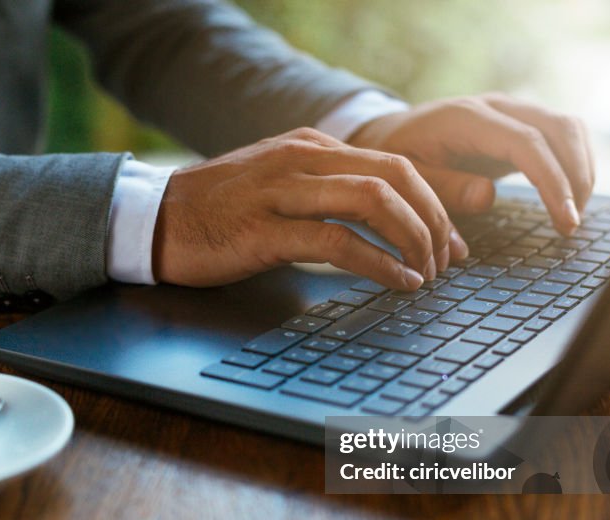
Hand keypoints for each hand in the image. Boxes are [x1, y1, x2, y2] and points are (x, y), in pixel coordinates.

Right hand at [152, 128, 468, 290]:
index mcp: (311, 146)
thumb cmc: (219, 211)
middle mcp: (302, 158)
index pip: (394, 162)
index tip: (454, 238)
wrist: (155, 220)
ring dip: (413, 240)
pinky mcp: (265, 230)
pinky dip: (379, 264)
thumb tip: (381, 217)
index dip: (436, 201)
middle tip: (449, 259)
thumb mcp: (279, 185)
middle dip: (434, 220)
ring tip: (427, 273)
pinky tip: (399, 283)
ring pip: (373, 201)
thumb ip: (326, 191)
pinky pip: (338, 242)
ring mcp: (282, 191)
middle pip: (395, 176)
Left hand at [347, 94, 595, 234]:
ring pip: (568, 128)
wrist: (390, 132)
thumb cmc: (397, 157)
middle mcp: (495, 106)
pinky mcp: (520, 125)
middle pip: (559, 128)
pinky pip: (561, 136)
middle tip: (572, 225)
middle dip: (576, 177)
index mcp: (466, 118)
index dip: (552, 181)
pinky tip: (568, 199)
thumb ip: (444, 187)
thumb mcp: (408, 176)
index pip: (526, 143)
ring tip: (572, 217)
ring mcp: (511, 112)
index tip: (565, 219)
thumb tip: (488, 197)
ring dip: (581, 171)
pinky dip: (573, 165)